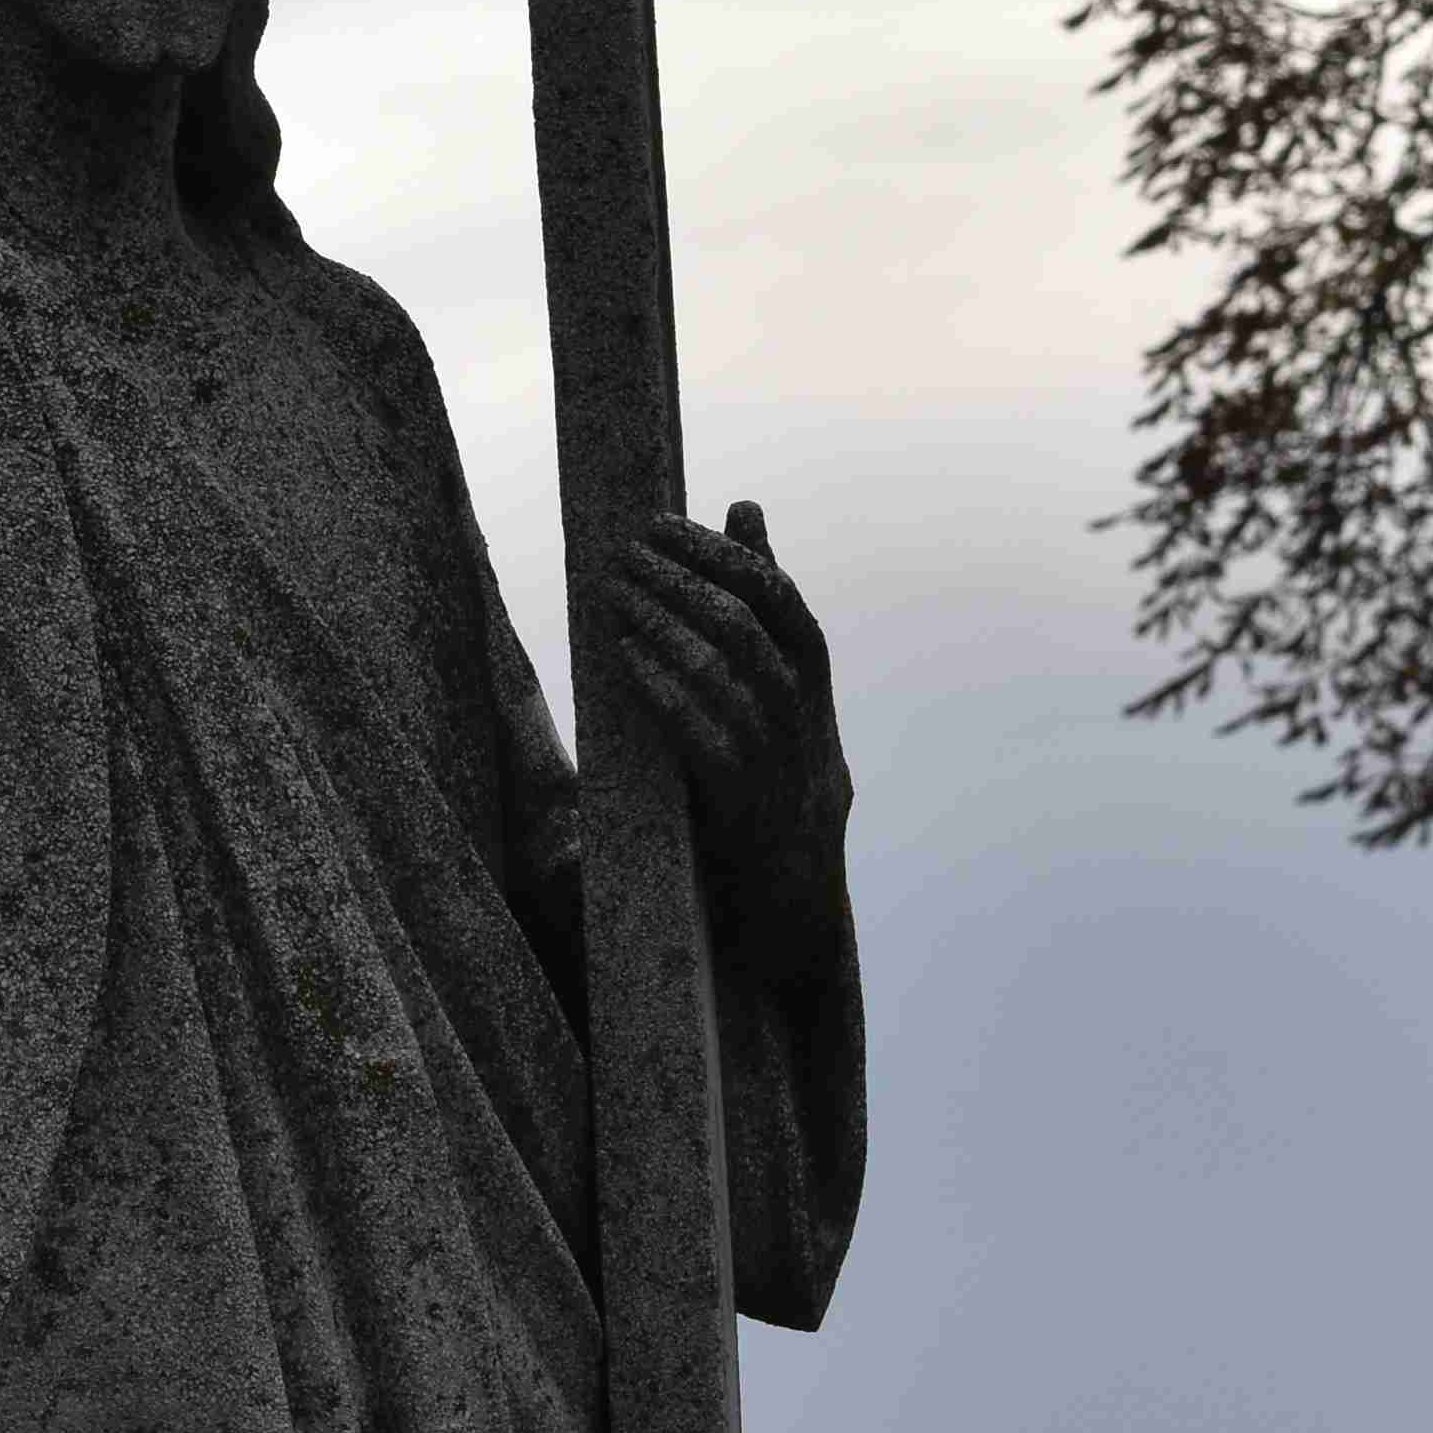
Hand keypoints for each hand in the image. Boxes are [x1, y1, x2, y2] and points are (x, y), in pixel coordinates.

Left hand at [614, 499, 849, 982]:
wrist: (794, 922)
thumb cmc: (768, 805)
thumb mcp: (775, 714)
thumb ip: (758, 619)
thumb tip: (743, 509)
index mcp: (817, 704)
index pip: (788, 610)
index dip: (733, 558)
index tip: (670, 522)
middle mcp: (810, 733)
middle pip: (755, 633)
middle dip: (689, 582)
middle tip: (628, 551)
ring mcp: (784, 776)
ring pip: (733, 678)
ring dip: (668, 625)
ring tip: (615, 593)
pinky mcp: (749, 817)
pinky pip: (709, 739)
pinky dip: (666, 690)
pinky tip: (623, 658)